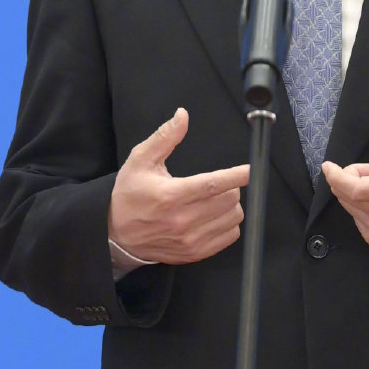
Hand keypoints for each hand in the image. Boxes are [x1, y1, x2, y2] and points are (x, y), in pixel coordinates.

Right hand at [108, 108, 248, 264]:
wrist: (117, 234)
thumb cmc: (130, 195)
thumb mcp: (140, 160)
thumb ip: (165, 137)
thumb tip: (182, 115)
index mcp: (170, 195)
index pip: (212, 185)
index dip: (236, 176)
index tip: (251, 170)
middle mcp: (181, 220)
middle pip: (227, 200)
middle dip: (230, 187)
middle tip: (217, 183)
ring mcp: (189, 240)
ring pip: (232, 218)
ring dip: (230, 205)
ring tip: (214, 199)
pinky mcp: (194, 253)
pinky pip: (229, 236)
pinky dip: (228, 224)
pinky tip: (214, 216)